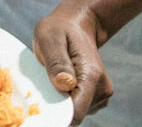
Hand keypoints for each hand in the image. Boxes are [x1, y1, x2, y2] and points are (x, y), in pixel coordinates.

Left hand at [33, 0, 113, 124]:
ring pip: (75, 113)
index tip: (40, 109)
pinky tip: (60, 83)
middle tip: (43, 83)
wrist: (77, 25)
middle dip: (56, 105)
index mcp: (91, 75)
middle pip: (75, 114)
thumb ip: (56, 61)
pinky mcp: (97, 97)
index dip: (56, 116)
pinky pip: (77, 108)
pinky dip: (65, 101)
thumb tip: (64, 85)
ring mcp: (101, 94)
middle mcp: (102, 88)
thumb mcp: (50, 37)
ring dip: (60, 102)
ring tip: (53, 78)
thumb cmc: (60, 29)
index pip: (76, 112)